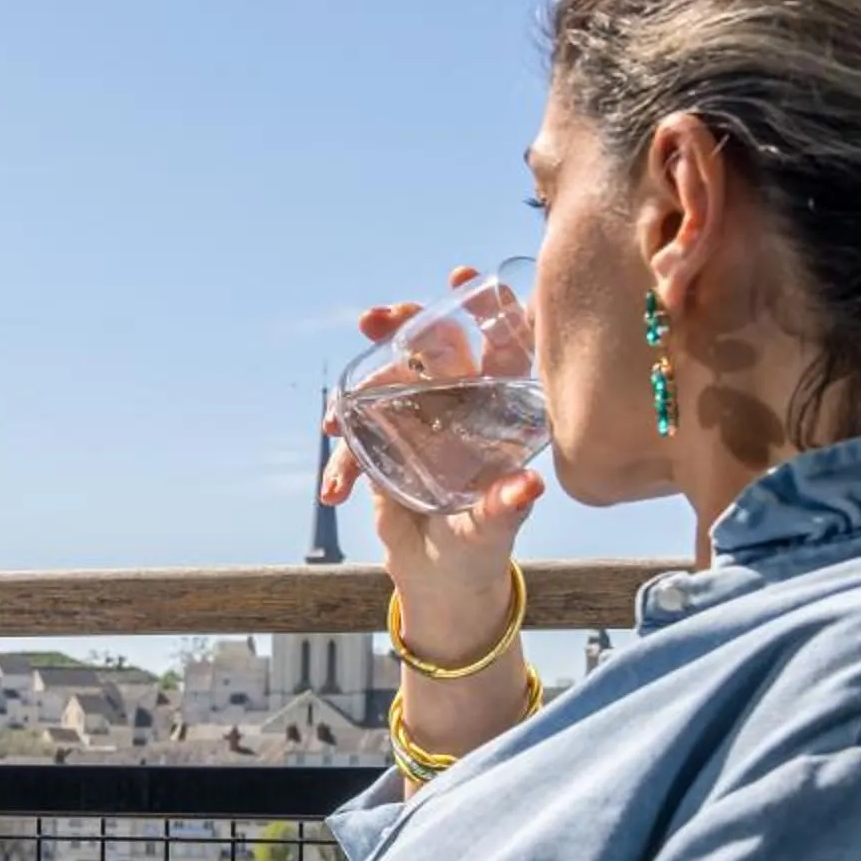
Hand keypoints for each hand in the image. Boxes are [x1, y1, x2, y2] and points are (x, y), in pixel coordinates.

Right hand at [323, 265, 545, 660]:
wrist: (440, 579)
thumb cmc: (483, 549)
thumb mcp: (494, 529)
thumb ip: (507, 506)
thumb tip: (528, 486)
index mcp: (499, 412)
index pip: (498, 346)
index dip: (483, 308)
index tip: (460, 280)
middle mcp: (459, 407)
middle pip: (432, 348)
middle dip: (402, 327)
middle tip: (374, 318)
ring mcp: (418, 423)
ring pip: (387, 382)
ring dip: (356, 390)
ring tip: (331, 421)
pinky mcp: (383, 448)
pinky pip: (356, 438)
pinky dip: (340, 463)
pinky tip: (335, 493)